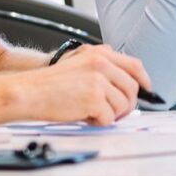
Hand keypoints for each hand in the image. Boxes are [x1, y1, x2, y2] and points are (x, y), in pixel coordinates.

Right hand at [34, 44, 151, 123]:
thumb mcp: (79, 61)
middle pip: (132, 88)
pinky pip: (109, 118)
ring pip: (123, 105)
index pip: (134, 65)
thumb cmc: (51, 82)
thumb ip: (102, 65)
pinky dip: (99, 122)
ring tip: (92, 112)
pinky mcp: (93, 98)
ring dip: (111, 114)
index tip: (146, 90)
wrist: (30, 91)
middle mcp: (102, 63)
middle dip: (127, 104)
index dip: (144, 80)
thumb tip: (124, 81)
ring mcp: (99, 80)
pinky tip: (85, 116)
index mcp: (100, 53)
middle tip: (115, 112)